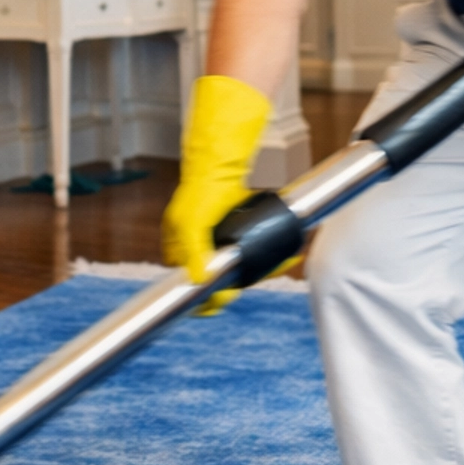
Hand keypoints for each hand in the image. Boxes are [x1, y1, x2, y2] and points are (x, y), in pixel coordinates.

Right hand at [161, 74, 271, 309]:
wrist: (219, 165)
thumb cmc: (199, 192)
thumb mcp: (190, 223)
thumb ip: (193, 252)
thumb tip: (199, 281)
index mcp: (179, 252)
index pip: (190, 284)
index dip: (205, 297)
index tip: (222, 299)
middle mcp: (197, 251)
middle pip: (217, 281)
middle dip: (236, 286)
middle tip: (250, 283)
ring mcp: (219, 243)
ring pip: (239, 270)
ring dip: (259, 273)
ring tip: (279, 267)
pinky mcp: (238, 235)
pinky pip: (253, 254)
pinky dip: (269, 259)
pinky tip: (284, 258)